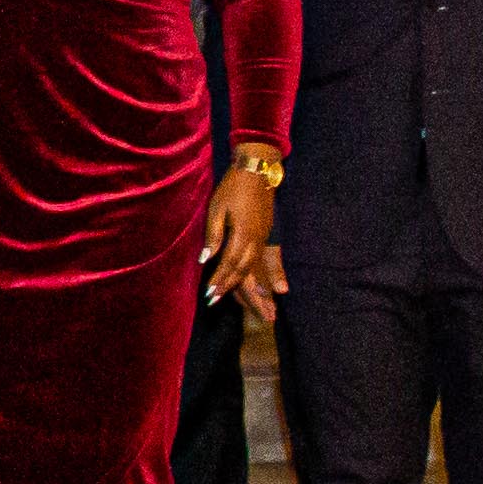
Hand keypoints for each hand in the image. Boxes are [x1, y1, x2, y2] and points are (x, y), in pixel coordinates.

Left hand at [205, 154, 279, 321]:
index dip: (220, 281)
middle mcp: (256, 241)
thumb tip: (206, 260)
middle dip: (234, 291)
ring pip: (257, 269)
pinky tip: (276, 289)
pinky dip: (268, 277)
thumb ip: (214, 235)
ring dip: (255, 290)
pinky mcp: (266, 236)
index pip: (230, 265)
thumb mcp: (217, 208)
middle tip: (220, 304)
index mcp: (243, 235)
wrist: (257, 172)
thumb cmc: (233, 187)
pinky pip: (264, 262)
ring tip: (261, 311)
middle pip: (245, 272)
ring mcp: (264, 239)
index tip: (210, 296)